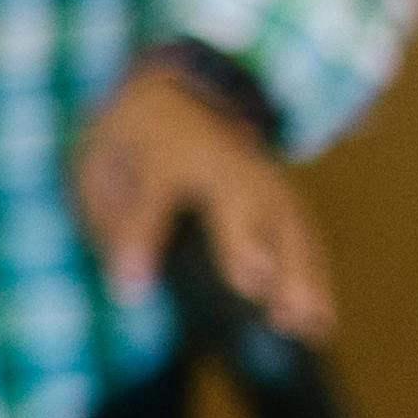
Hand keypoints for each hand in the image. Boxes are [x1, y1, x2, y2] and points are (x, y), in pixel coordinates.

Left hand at [76, 56, 333, 339]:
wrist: (181, 93)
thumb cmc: (132, 142)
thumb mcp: (99, 166)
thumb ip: (110, 220)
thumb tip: (130, 285)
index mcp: (165, 146)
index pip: (152, 193)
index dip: (141, 239)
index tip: (131, 288)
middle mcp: (223, 158)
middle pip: (239, 198)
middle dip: (247, 240)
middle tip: (254, 286)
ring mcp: (263, 174)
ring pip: (286, 221)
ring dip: (298, 272)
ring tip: (303, 324)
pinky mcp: (284, 196)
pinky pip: (304, 234)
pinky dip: (315, 276)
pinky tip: (319, 322)